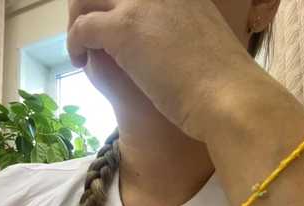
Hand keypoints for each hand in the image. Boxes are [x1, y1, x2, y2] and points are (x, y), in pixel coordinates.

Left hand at [66, 0, 264, 139]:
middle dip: (91, 5)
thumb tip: (175, 52)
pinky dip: (74, 43)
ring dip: (77, 21)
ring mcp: (140, 5)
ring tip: (82, 47)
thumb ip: (186, 37)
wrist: (229, 97)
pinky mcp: (123, 29)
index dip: (118, 4)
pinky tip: (79, 63)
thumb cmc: (225, 85)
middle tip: (89, 33)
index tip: (112, 22)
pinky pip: (82, 27)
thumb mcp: (205, 46)